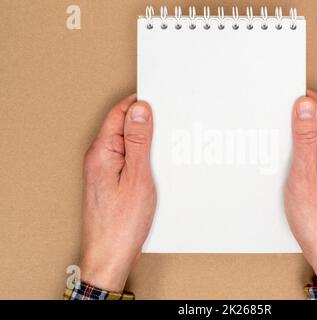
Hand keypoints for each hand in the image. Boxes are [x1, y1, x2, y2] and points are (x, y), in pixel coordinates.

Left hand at [79, 94, 155, 291]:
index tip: (160, 103)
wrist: (110, 256)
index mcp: (102, 151)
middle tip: (168, 127)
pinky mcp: (110, 183)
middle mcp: (99, 159)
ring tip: (164, 149)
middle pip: (123, 127)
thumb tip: (140, 109)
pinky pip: (127, 161)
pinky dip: (142, 159)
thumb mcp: (137, 177)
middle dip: (146, 124)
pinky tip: (155, 167)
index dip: (140, 105)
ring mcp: (104, 171)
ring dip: (146, 144)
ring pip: (127, 145)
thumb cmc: (121, 224)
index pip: (119, 113)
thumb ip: (139, 141)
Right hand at [284, 90, 316, 283]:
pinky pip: (315, 155)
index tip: (279, 101)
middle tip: (272, 124)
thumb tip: (305, 104)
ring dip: (296, 137)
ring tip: (276, 144)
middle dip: (295, 118)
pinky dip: (299, 153)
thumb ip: (305, 139)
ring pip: (315, 139)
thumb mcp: (305, 176)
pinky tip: (286, 161)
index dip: (301, 101)